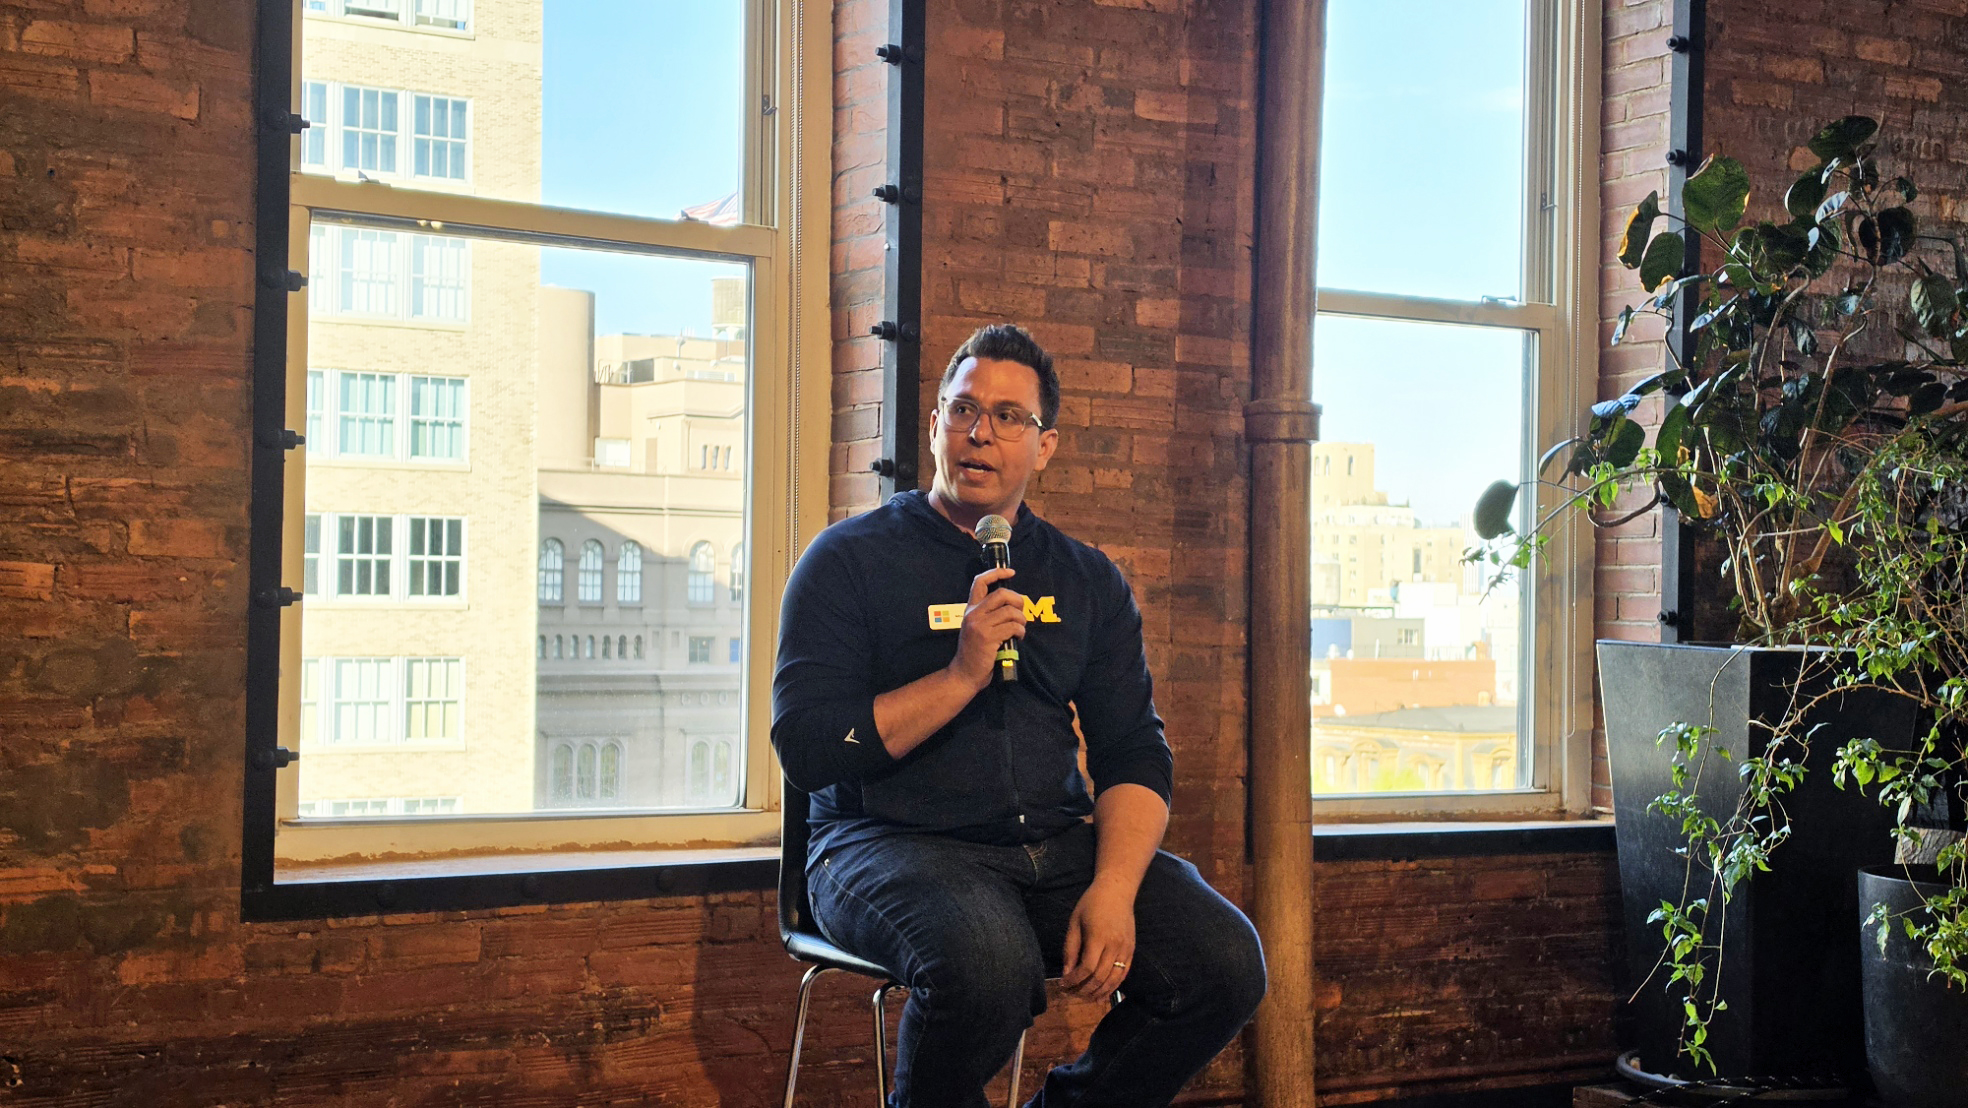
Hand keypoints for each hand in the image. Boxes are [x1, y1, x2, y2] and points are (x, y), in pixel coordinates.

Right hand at [947, 566, 1027, 690]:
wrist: (964, 674)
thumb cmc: (975, 652)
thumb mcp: (975, 628)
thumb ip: (987, 615)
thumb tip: (1011, 604)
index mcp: (970, 609)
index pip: (979, 582)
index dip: (996, 573)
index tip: (1010, 572)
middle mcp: (973, 614)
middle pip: (1001, 594)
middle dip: (1018, 600)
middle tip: (1021, 612)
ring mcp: (980, 626)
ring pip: (1011, 611)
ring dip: (1022, 620)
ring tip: (1020, 629)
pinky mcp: (988, 638)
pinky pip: (1013, 627)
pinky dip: (1021, 631)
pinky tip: (1018, 638)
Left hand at [1060, 881, 1135, 1001]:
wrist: (1117, 890)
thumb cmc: (1091, 903)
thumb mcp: (1075, 922)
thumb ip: (1070, 949)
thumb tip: (1066, 973)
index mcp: (1099, 937)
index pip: (1087, 968)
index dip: (1075, 980)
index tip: (1063, 984)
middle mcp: (1115, 946)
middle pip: (1101, 977)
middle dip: (1085, 990)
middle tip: (1072, 994)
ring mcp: (1126, 949)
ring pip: (1114, 980)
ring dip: (1099, 992)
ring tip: (1086, 998)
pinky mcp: (1132, 950)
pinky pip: (1124, 974)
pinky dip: (1113, 987)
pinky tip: (1103, 994)